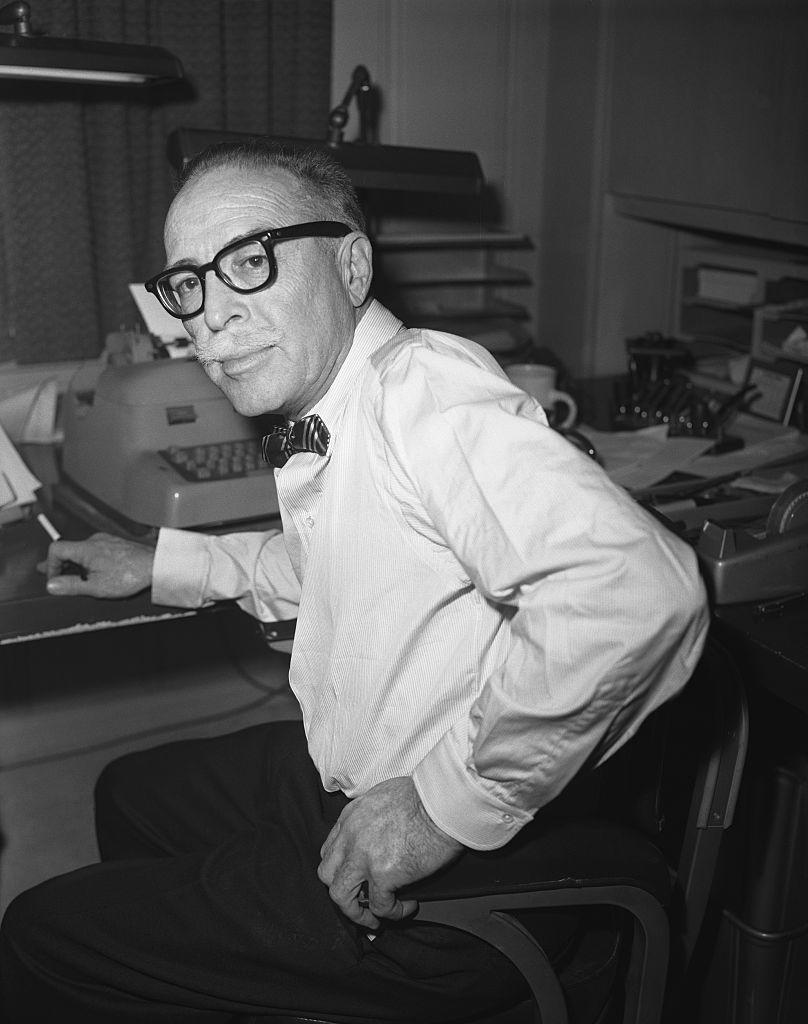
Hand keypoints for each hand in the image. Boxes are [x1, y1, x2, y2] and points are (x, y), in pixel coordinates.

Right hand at [43, 532, 155, 597]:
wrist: (156, 566)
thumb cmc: (131, 574)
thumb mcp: (97, 586)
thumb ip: (71, 586)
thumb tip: (52, 585)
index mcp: (86, 548)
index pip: (56, 550)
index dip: (50, 565)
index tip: (54, 579)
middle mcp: (95, 540)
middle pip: (68, 550)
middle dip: (60, 566)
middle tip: (53, 578)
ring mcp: (106, 541)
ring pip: (82, 551)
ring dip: (75, 565)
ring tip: (73, 578)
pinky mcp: (115, 545)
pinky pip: (95, 551)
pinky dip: (88, 562)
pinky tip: (93, 573)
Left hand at [318, 777, 463, 929]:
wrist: (442, 802)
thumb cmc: (426, 795)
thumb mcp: (385, 795)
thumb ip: (373, 816)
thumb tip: (383, 833)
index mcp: (351, 816)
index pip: (331, 850)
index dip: (341, 868)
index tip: (355, 878)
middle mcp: (351, 836)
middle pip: (328, 874)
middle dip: (342, 891)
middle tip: (360, 902)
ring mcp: (364, 857)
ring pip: (341, 896)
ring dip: (356, 913)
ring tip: (374, 919)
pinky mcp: (383, 875)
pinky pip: (380, 906)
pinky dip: (394, 912)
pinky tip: (408, 906)